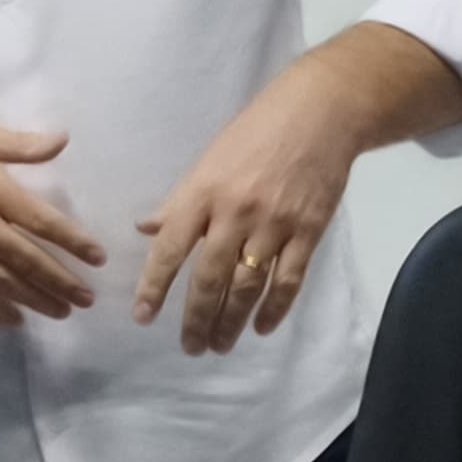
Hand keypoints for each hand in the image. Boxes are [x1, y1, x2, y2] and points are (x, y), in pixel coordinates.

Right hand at [0, 115, 105, 323]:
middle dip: (60, 281)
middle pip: (25, 259)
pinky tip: (12, 319)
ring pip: (0, 281)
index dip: (72, 241)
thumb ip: (18, 145)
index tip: (97, 258)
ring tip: (61, 313)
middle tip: (87, 299)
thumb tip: (62, 141)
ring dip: (34, 299)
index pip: (40, 220)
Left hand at [134, 72, 363, 354]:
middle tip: (188, 347)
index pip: (171, 248)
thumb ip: (179, 201)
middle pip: (210, 277)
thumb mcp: (207, 160)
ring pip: (248, 286)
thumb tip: (146, 230)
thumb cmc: (256, 133)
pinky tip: (260, 327)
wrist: (319, 114)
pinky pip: (289, 280)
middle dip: (196, 318)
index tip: (142, 317)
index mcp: (202, 192)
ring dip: (230, 321)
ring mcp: (274, 225)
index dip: (154, 286)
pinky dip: (274, 309)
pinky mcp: (309, 232)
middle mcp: (235, 213)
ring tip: (219, 344)